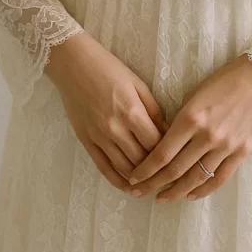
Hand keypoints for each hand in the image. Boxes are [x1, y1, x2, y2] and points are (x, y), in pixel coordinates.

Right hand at [45, 32, 169, 196]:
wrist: (74, 64)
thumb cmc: (109, 69)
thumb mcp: (138, 84)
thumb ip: (154, 110)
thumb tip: (168, 133)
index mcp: (132, 112)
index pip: (156, 144)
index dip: (168, 155)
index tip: (177, 160)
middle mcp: (115, 129)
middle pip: (141, 160)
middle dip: (156, 171)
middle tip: (168, 177)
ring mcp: (99, 137)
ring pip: (124, 168)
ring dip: (139, 180)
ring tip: (152, 186)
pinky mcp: (86, 141)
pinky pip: (103, 168)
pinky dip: (117, 181)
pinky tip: (128, 187)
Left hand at [127, 54, 251, 202]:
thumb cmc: (224, 80)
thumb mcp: (195, 94)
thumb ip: (181, 120)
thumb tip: (166, 142)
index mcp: (191, 117)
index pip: (162, 153)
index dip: (146, 169)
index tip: (134, 178)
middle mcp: (207, 135)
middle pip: (175, 170)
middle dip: (153, 184)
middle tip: (139, 193)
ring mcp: (226, 146)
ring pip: (196, 178)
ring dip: (176, 192)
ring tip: (161, 198)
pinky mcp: (241, 153)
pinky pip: (219, 178)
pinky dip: (202, 190)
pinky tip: (190, 195)